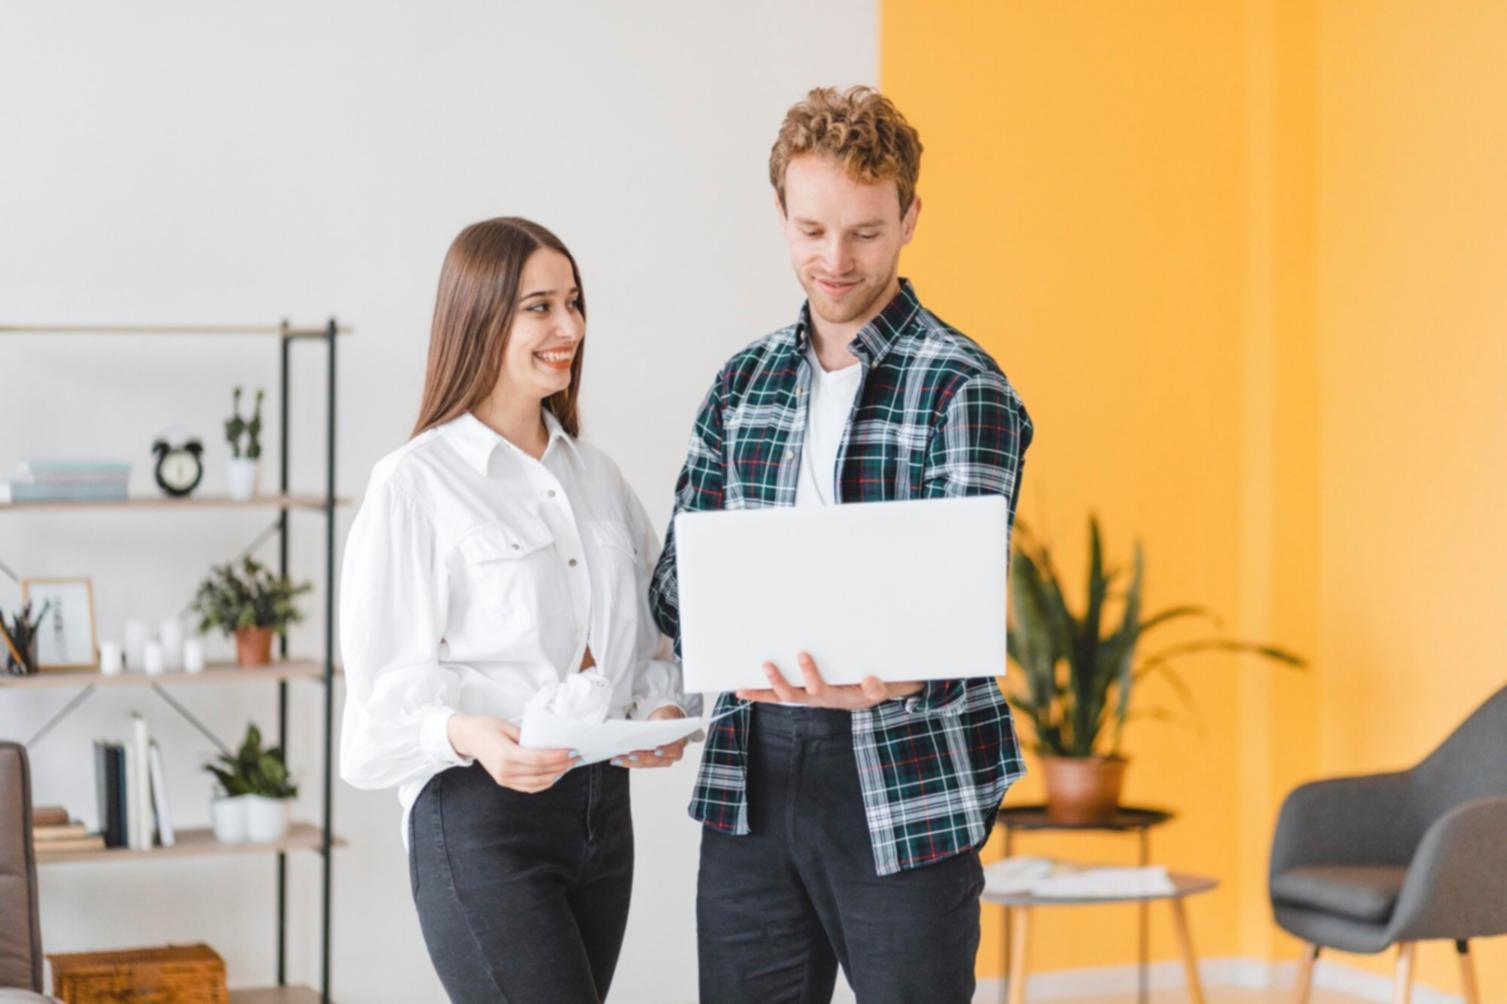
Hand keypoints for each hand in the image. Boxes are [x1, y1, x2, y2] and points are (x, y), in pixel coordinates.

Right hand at [447, 713, 578, 792]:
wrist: (467, 737)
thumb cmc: (487, 727)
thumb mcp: (508, 727)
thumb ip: (528, 737)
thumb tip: (550, 743)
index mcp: (505, 755)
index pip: (538, 760)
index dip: (557, 757)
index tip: (571, 751)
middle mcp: (505, 771)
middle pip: (540, 773)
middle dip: (561, 766)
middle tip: (576, 757)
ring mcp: (504, 779)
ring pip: (537, 784)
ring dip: (555, 776)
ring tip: (568, 765)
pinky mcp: (504, 782)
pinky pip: (529, 787)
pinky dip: (544, 782)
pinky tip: (555, 774)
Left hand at [611, 705, 689, 768]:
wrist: (665, 720)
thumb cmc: (665, 719)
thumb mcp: (665, 716)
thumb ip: (661, 723)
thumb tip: (648, 729)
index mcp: (679, 743)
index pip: (674, 749)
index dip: (666, 751)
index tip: (656, 750)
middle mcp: (672, 755)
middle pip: (657, 760)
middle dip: (643, 758)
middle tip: (630, 754)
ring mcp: (661, 760)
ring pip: (646, 764)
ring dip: (631, 762)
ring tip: (618, 758)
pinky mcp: (650, 762)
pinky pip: (639, 764)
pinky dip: (628, 762)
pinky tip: (617, 760)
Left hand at [736, 652, 922, 710]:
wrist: (865, 694)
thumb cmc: (868, 687)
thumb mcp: (877, 689)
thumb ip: (875, 688)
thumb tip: (871, 682)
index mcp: (832, 696)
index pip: (818, 687)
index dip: (809, 674)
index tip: (801, 654)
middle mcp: (814, 699)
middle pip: (792, 695)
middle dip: (778, 681)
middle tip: (767, 664)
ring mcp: (804, 697)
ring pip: (779, 697)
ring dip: (762, 692)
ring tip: (743, 687)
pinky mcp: (798, 694)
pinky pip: (775, 696)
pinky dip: (759, 694)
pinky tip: (742, 690)